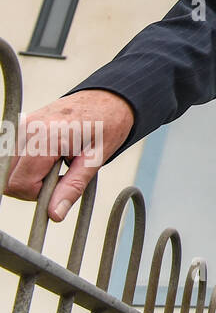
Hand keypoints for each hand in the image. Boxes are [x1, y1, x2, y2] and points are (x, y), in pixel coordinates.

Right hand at [3, 89, 134, 221]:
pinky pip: (11, 155)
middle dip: (30, 186)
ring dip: (26, 174)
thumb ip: (73, 186)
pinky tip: (45, 156)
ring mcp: (21, 124)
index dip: (37, 195)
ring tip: (54, 164)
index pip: (18, 184)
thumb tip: (54, 215)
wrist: (110, 98)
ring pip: (7, 168)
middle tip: (58, 176)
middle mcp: (27, 128)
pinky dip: (24, 163)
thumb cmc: (107, 125)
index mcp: (46, 137)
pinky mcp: (20, 124)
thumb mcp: (96, 158)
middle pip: (8, 178)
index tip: (59, 186)